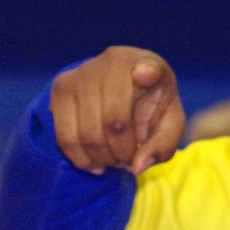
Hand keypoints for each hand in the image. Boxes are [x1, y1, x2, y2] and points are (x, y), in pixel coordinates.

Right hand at [49, 47, 185, 175]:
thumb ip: (161, 147)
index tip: (147, 75)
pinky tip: (95, 162)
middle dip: (122, 153)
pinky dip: (81, 158)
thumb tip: (136, 167)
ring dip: (103, 158)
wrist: (123, 88)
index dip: (148, 72)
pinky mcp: (61, 88)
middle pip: (114, 121)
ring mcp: (82, 74)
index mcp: (149, 64)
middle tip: (128, 159)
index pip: (150, 67)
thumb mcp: (169, 127)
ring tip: (113, 159)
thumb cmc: (151, 108)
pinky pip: (65, 136)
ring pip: (87, 134)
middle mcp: (113, 62)